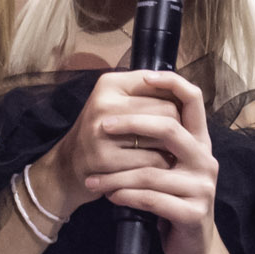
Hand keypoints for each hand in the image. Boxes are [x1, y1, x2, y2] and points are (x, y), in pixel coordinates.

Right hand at [26, 68, 184, 217]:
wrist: (68, 166)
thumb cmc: (102, 134)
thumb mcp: (117, 104)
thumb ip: (147, 93)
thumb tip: (186, 94)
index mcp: (110, 84)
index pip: (163, 86)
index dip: (176, 104)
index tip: (176, 119)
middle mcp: (103, 103)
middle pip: (168, 111)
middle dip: (177, 129)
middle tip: (173, 141)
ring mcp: (102, 132)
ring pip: (164, 137)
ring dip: (171, 150)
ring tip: (165, 155)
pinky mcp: (105, 159)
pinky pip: (153, 160)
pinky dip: (160, 167)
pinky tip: (154, 169)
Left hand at [76, 72, 220, 253]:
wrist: (192, 247)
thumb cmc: (172, 198)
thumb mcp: (170, 164)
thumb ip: (160, 138)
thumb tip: (130, 98)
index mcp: (199, 141)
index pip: (193, 100)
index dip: (171, 83)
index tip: (144, 76)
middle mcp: (206, 159)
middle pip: (170, 128)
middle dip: (131, 123)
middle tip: (100, 126)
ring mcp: (203, 187)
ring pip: (151, 171)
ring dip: (115, 175)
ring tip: (92, 179)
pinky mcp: (194, 213)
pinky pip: (152, 199)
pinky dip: (126, 196)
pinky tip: (110, 196)